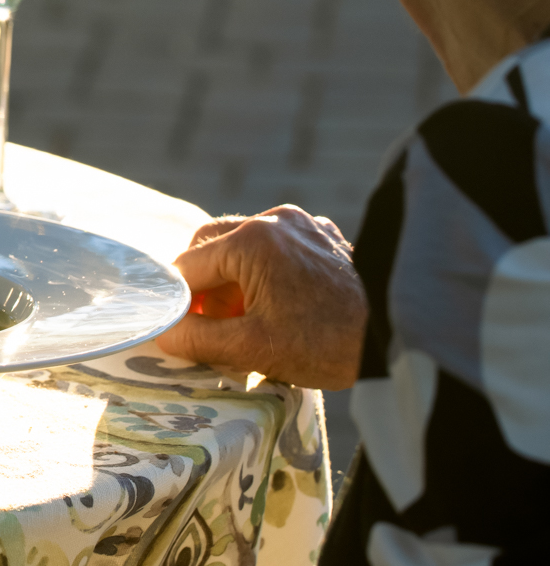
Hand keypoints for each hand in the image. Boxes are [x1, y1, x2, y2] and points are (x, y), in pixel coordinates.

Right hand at [154, 205, 366, 389]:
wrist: (402, 338)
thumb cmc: (326, 344)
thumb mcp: (253, 348)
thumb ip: (199, 339)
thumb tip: (163, 334)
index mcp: (251, 240)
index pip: (188, 266)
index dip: (179, 303)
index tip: (183, 332)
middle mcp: (273, 219)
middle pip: (212, 244)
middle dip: (203, 285)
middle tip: (209, 324)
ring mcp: (302, 223)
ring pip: (243, 244)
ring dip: (232, 277)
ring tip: (244, 318)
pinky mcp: (324, 234)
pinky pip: (277, 245)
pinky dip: (264, 270)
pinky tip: (276, 303)